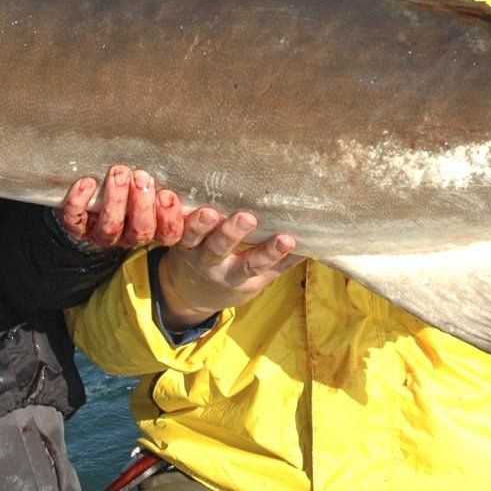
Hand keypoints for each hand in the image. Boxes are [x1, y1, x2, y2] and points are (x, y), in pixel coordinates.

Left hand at [55, 165, 187, 249]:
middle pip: (143, 231)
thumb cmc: (132, 179)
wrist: (87, 189)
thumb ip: (170, 175)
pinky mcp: (77, 227)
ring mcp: (104, 233)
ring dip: (116, 199)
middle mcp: (131, 234)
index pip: (175, 233)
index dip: (187, 224)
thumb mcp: (155, 178)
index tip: (193, 206)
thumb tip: (204, 151)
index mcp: (156, 225)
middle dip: (143, 205)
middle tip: (143, 178)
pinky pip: (76, 220)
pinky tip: (88, 182)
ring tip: (120, 172)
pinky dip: (80, 201)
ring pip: (111, 227)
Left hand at [158, 205, 301, 332]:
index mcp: (239, 275)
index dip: (273, 252)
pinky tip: (174, 196)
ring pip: (195, 237)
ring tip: (209, 211)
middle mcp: (216, 265)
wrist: (190, 293)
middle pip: (223, 249)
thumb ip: (282, 262)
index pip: (258, 264)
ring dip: (201, 224)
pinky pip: (173, 227)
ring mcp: (194, 252)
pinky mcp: (177, 241)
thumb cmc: (234, 277)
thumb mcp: (258, 279)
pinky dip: (173, 213)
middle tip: (247, 218)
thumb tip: (317, 240)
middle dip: (234, 233)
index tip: (289, 238)